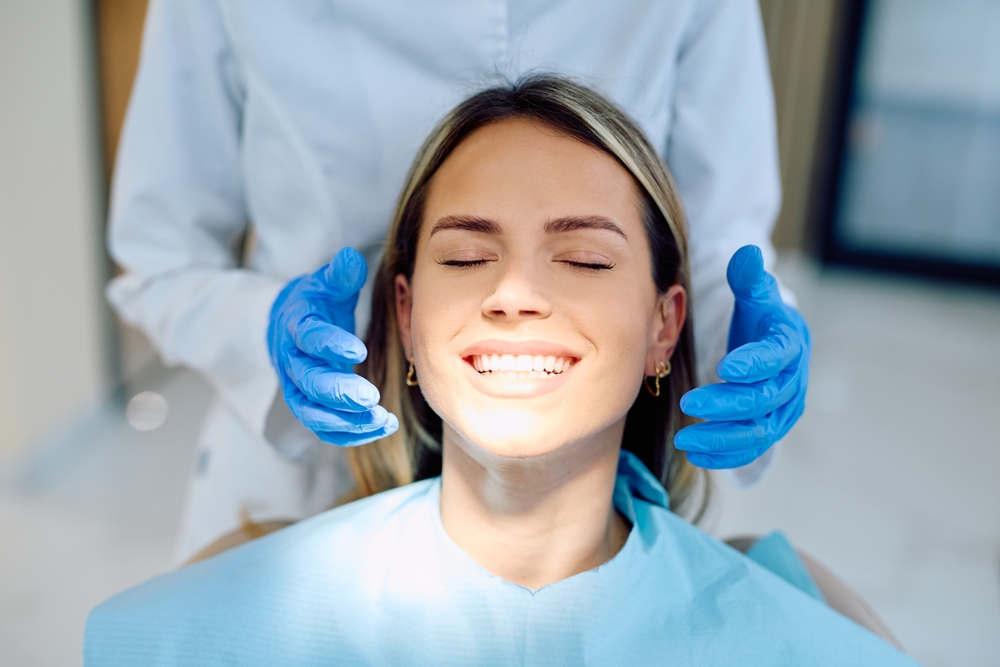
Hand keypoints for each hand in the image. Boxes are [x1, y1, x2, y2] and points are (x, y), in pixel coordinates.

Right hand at [267, 247, 398, 444]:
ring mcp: (296, 387)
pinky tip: (382, 428)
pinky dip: (350, 433)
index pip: (308, 337)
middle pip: (308, 382)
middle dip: (338, 392)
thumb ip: (341, 275)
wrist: (288, 325)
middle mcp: (291, 360)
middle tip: (371, 397)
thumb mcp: (326, 283)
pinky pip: (323, 427)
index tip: (358, 350)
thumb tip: (351, 258)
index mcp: (295, 325)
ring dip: (346, 420)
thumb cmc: (317, 302)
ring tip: (382, 419)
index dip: (329, 344)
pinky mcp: (307, 406)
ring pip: (313, 412)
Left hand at [674, 245, 809, 468]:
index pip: (775, 356)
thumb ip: (748, 278)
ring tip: (683, 439)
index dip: (753, 362)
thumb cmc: (759, 317)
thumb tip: (745, 254)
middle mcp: (792, 381)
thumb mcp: (754, 294)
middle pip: (762, 399)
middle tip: (687, 404)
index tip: (724, 366)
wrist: (772, 344)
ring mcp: (783, 409)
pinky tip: (695, 455)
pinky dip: (725, 456)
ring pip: (757, 431)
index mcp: (789, 343)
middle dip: (725, 404)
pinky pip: (751, 448)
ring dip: (720, 438)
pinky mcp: (771, 429)